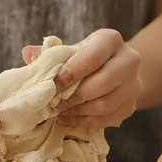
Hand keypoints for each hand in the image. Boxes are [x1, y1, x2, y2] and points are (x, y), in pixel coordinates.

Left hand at [22, 29, 141, 127]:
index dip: (72, 72)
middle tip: (55, 103)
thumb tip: (28, 53)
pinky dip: (87, 121)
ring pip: (107, 104)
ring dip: (79, 111)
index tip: (54, 85)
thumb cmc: (84, 58)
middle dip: (75, 96)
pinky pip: (109, 118)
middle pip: (104, 82)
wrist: (112, 68)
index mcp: (110, 40)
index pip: (93, 56)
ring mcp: (134, 84)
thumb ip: (49, 54)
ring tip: (60, 111)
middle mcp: (129, 59)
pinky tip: (70, 118)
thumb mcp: (69, 51)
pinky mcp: (132, 104)